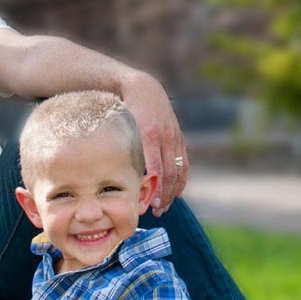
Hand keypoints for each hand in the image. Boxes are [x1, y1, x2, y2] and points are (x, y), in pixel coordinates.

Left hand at [119, 72, 185, 214]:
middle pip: (170, 172)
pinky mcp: (179, 137)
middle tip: (158, 211)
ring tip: (166, 206)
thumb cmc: (125, 108)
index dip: (156, 187)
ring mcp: (174, 137)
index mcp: (149, 134)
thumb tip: (116, 172)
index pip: (157, 167)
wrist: (144, 88)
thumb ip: (121, 146)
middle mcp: (165, 136)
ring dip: (174, 190)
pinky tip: (177, 192)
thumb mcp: (120, 125)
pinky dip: (182, 179)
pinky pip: (183, 162)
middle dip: (165, 194)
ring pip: (179, 169)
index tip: (152, 204)